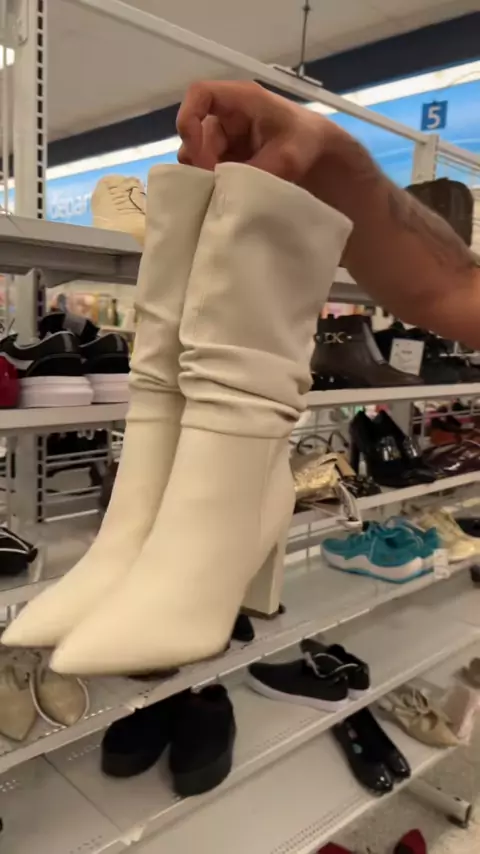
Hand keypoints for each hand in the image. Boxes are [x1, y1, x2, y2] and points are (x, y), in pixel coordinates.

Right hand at [176, 80, 343, 183]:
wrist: (316, 151)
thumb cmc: (304, 142)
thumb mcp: (287, 158)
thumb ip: (257, 169)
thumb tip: (225, 185)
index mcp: (241, 99)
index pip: (200, 94)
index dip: (189, 116)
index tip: (194, 146)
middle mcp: (227, 114)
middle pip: (195, 131)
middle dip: (200, 158)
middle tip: (215, 182)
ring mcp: (224, 134)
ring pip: (198, 152)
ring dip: (204, 171)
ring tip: (222, 188)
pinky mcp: (226, 153)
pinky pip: (208, 165)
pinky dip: (212, 179)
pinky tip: (225, 190)